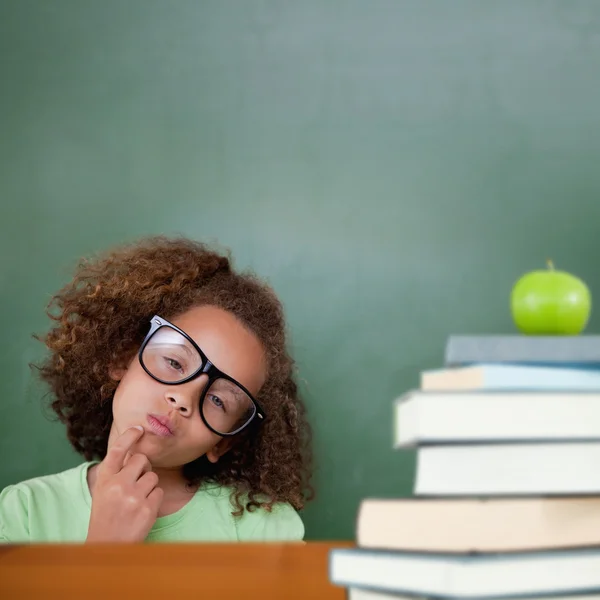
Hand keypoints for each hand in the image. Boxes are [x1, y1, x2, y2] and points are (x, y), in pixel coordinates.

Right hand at [86, 426, 162, 542]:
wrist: (107, 546)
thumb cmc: (106, 516)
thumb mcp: (104, 492)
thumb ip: (117, 474)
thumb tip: (135, 454)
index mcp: (105, 480)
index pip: (117, 450)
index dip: (129, 436)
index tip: (139, 428)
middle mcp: (118, 485)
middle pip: (142, 460)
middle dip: (144, 468)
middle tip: (137, 482)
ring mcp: (133, 497)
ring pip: (153, 477)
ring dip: (149, 486)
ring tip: (137, 501)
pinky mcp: (148, 509)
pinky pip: (159, 492)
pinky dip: (154, 500)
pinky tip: (142, 511)